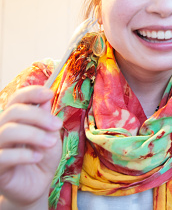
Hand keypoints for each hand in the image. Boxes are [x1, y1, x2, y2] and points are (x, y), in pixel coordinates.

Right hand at [0, 86, 61, 208]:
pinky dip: (24, 155)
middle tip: (57, 125)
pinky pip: (4, 156)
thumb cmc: (42, 158)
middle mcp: (2, 130)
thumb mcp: (50, 135)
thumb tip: (46, 97)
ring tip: (51, 143)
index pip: (16, 99)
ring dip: (34, 134)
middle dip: (39, 116)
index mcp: (15, 120)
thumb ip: (46, 119)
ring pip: (8, 131)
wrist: (38, 185)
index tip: (49, 93)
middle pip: (13, 112)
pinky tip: (38, 157)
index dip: (31, 93)